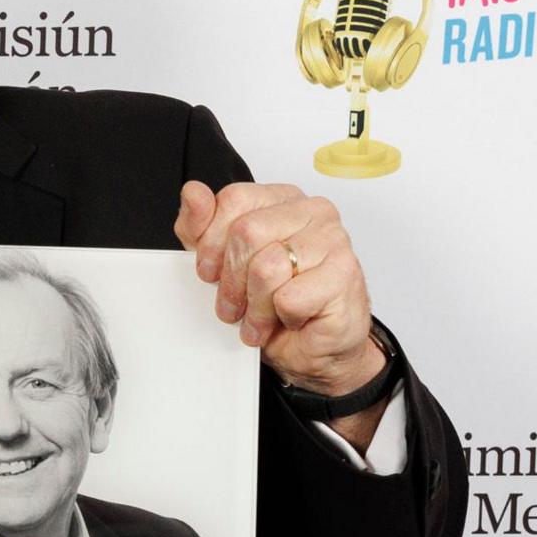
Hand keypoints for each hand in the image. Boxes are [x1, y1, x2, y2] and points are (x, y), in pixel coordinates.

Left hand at [174, 181, 385, 396]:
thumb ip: (200, 227)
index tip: (209, 271)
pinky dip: (278, 317)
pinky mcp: (344, 275)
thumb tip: (193, 192)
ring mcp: (334, 241)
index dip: (211, 241)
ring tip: (258, 319)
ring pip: (267, 267)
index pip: (235, 199)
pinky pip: (289, 297)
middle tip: (232, 306)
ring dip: (253, 305)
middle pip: (247, 232)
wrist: (315, 344)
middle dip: (230, 279)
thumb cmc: (272, 301)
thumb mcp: (221, 262)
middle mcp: (314, 212)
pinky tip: (287, 320)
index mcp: (283, 199)